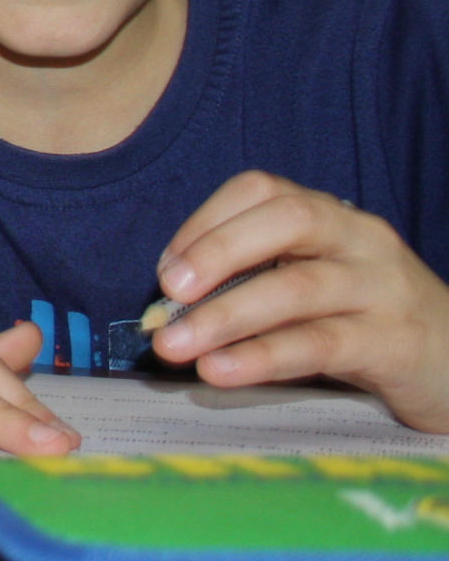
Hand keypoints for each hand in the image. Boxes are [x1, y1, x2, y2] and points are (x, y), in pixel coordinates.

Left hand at [152, 170, 448, 429]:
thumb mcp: (311, 287)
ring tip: (174, 345)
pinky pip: (321, 343)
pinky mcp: (396, 342)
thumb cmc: (364, 322)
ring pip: (297, 287)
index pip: (262, 190)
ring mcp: (384, 288)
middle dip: (217, 250)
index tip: (164, 270)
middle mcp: (361, 240)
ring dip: (225, 315)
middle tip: (167, 292)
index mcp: (332, 217)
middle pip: (287, 219)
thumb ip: (251, 284)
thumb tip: (166, 307)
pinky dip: (263, 356)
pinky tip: (222, 370)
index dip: (206, 222)